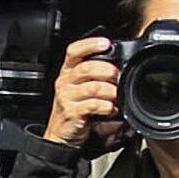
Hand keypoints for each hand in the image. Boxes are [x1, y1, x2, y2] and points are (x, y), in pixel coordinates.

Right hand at [42, 34, 119, 148]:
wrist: (61, 134)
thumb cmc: (74, 108)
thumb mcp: (79, 88)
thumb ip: (93, 75)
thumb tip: (118, 67)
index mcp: (67, 72)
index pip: (74, 51)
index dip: (90, 45)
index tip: (105, 43)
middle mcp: (65, 82)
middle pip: (86, 68)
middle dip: (106, 70)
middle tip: (117, 76)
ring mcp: (67, 97)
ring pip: (92, 87)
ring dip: (110, 91)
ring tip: (117, 96)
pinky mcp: (72, 113)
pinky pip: (92, 105)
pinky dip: (106, 106)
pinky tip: (111, 109)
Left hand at [147, 127, 178, 177]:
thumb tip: (175, 119)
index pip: (157, 134)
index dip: (158, 126)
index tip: (161, 123)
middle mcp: (171, 169)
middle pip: (152, 146)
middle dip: (158, 138)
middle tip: (169, 136)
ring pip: (154, 157)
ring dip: (161, 151)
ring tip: (177, 151)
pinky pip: (158, 170)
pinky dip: (164, 164)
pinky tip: (177, 165)